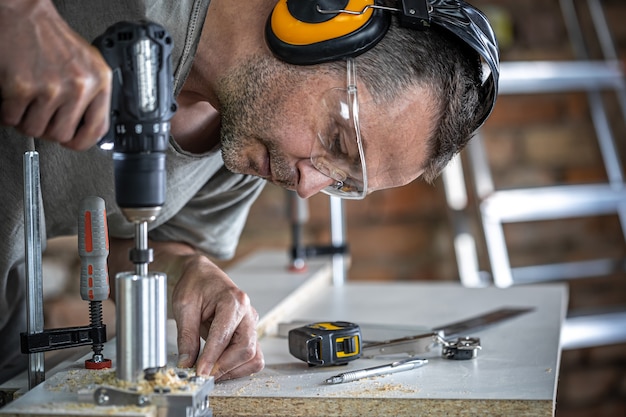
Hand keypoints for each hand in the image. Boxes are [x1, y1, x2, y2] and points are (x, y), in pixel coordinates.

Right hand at [0, 0, 110, 148]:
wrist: (23, 13)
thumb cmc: (52, 39)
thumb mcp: (87, 66)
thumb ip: (92, 96)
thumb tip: (88, 129)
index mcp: (99, 81)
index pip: (98, 130)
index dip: (81, 141)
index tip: (72, 141)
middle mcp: (79, 85)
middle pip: (62, 135)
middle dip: (46, 128)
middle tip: (40, 114)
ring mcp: (52, 87)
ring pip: (35, 130)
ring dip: (25, 120)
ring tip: (26, 102)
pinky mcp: (23, 87)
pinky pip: (11, 118)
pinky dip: (7, 112)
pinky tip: (12, 96)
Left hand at [172, 255, 264, 380]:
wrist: (204, 276)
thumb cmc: (196, 284)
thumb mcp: (183, 305)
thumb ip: (186, 335)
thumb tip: (187, 362)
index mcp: (233, 300)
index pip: (224, 336)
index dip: (211, 358)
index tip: (199, 372)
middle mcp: (248, 313)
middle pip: (245, 349)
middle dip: (223, 367)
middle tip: (203, 375)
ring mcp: (252, 324)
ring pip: (253, 356)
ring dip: (233, 370)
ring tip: (211, 371)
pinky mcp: (250, 333)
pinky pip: (252, 357)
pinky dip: (239, 367)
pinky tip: (220, 366)